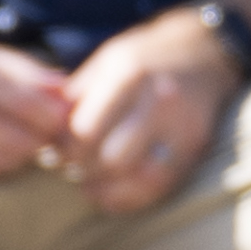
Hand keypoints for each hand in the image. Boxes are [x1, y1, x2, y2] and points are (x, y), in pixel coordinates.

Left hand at [53, 10, 246, 212]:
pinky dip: (128, 198)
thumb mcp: (107, 61)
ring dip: (105, 186)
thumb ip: (76, 96)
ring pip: (136, 179)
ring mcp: (182, 128)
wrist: (207, 51)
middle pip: (109, 158)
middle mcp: (159, 101)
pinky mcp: (195, 149)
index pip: (85, 129)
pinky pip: (158, 188)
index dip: (64, 147)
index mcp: (129, 74)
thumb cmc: (147, 57)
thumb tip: (43, 132)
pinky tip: (111, 191)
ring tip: (90, 178)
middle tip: (72, 165)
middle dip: (83, 168)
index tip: (56, 148)